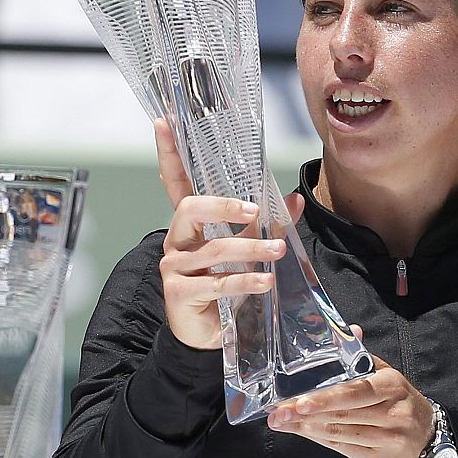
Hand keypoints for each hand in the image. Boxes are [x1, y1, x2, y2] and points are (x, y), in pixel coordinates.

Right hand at [154, 117, 293, 349]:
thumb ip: (268, 225)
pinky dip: (246, 282)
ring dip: (252, 250)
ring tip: (278, 253)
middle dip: (224, 206)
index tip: (163, 122)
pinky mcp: (179, 292)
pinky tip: (265, 282)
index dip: (167, 153)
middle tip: (255, 212)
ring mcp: (174, 266)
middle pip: (191, 208)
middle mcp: (176, 240)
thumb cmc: (223, 288)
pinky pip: (217, 283)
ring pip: (215, 249)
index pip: (174, 182)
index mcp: (189, 225)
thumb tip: (295, 198)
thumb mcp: (247, 253)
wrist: (205, 335)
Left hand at [266, 350, 435, 457]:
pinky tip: (303, 432)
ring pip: (339, 432)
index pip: (356, 391)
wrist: (427, 440)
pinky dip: (319, 440)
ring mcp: (389, 439)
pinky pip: (343, 448)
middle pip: (342, 413)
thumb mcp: (386, 377)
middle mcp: (394, 413)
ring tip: (282, 421)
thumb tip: (350, 328)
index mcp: (393, 386)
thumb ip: (363, 358)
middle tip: (278, 412)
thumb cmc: (398, 403)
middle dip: (305, 413)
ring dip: (307, 427)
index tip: (297, 400)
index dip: (324, 398)